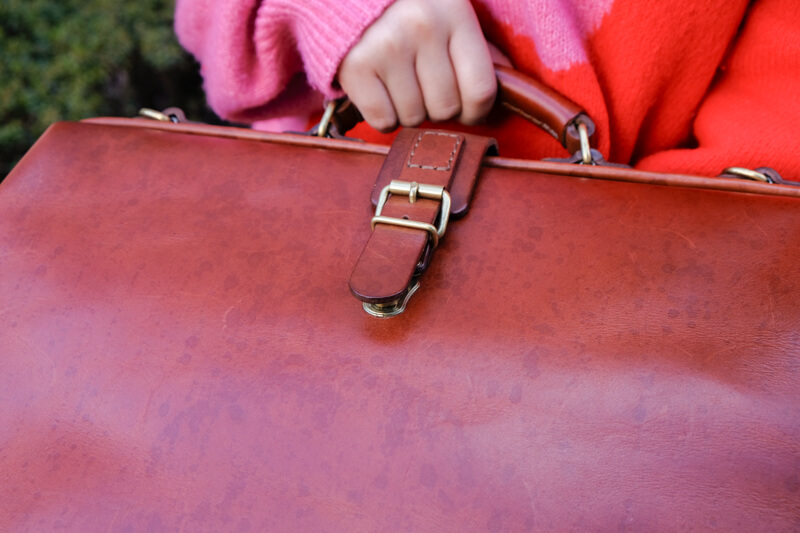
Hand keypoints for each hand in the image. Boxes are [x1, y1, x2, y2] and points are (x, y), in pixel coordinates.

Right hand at [337, 0, 501, 131]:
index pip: (481, 90)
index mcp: (454, 13)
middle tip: (422, 85)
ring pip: (414, 118)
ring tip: (399, 83)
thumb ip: (479, 51)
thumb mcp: (451, 16)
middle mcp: (422, 27)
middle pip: (446, 109)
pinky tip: (380, 91)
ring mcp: (387, 47)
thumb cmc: (410, 12)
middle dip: (437, 107)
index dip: (476, 112)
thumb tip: (513, 90)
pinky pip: (383, 121)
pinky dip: (383, 116)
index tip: (465, 109)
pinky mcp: (356, 67)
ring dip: (408, 111)